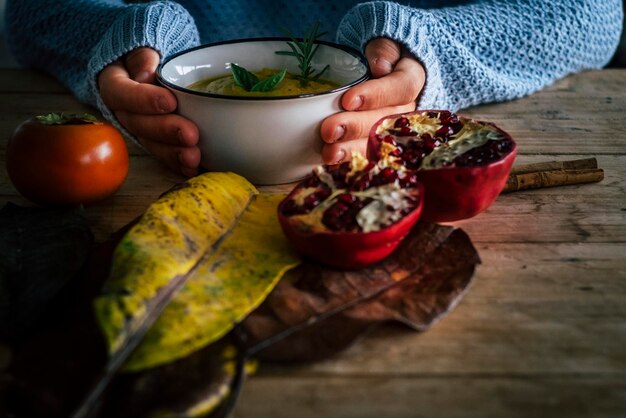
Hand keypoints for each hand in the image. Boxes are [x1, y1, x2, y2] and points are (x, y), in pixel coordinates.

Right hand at [98, 48, 199, 176]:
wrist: (153, 67)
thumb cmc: (149, 54)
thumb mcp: (142, 43)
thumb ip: (142, 55)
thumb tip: (144, 73)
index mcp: (114, 83)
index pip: (121, 93)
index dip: (143, 100)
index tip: (169, 102)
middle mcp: (124, 111)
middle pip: (139, 125)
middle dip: (166, 132)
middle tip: (190, 135)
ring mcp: (140, 129)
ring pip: (152, 144)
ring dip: (173, 154)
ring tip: (194, 157)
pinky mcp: (157, 142)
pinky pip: (165, 155)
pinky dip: (179, 164)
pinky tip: (194, 169)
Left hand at [320, 38, 424, 163]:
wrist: (384, 71)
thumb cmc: (381, 56)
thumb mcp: (385, 44)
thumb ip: (383, 50)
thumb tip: (380, 67)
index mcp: (412, 79)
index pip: (399, 88)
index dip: (375, 96)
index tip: (348, 100)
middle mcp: (408, 109)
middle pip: (385, 121)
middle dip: (355, 127)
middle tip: (329, 130)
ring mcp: (394, 130)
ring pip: (377, 142)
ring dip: (351, 150)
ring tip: (329, 153)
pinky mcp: (380, 143)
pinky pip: (367, 154)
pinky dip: (349, 160)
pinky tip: (331, 163)